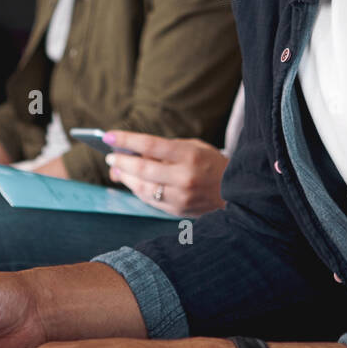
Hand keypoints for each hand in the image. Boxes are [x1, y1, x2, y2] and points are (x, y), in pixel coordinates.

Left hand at [102, 131, 227, 216]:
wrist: (238, 192)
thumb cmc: (211, 164)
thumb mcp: (193, 147)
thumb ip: (164, 149)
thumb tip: (132, 153)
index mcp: (189, 155)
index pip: (150, 144)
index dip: (126, 140)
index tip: (108, 137)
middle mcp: (184, 177)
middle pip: (142, 168)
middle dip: (121, 162)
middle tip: (110, 157)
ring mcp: (181, 196)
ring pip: (142, 188)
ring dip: (125, 178)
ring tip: (117, 170)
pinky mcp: (178, 210)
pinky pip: (150, 200)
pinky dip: (137, 190)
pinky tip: (132, 182)